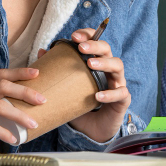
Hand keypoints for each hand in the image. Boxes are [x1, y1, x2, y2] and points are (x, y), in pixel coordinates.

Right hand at [0, 67, 44, 143]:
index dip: (19, 72)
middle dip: (25, 92)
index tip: (37, 73)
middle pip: (2, 87)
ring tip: (34, 124)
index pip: (1, 75)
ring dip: (19, 115)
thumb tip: (33, 90)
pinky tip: (14, 138)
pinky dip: (4, 132)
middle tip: (43, 100)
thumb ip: (3, 98)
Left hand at [50, 28, 130, 142]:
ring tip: (90, 64)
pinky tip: (98, 96)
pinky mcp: (123, 99)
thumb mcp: (68, 87)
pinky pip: (121, 93)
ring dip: (104, 63)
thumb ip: (57, 70)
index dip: (88, 35)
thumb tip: (42, 52)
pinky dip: (110, 94)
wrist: (94, 130)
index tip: (74, 36)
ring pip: (118, 66)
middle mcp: (110, 69)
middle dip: (95, 45)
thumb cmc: (82, 104)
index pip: (96, 42)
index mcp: (98, 62)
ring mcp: (118, 82)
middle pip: (107, 50)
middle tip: (81, 47)